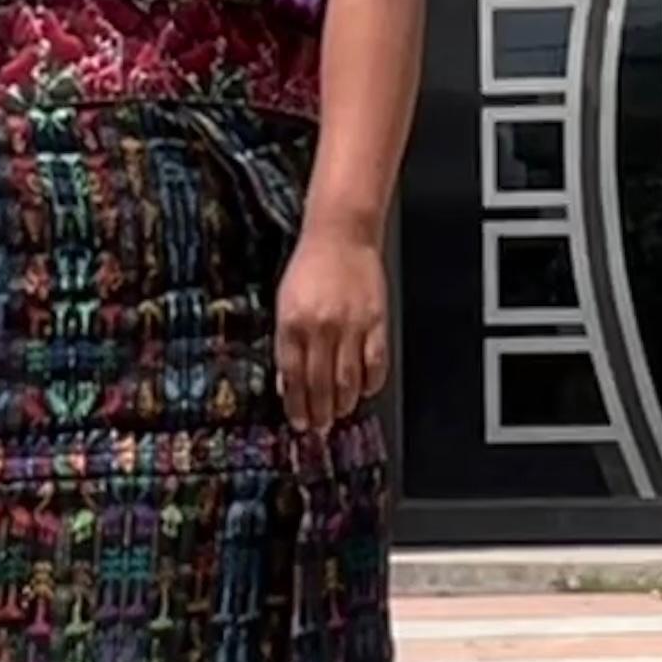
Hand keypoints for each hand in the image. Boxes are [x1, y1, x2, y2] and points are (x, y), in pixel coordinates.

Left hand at [276, 224, 389, 430]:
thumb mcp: (285, 303)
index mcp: (292, 323)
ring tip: (340, 414)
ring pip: (348, 381)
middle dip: (319, 412)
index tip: (298, 422)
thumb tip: (286, 383)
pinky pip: (375, 363)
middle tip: (319, 427)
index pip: (293, 377)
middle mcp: (320, 328)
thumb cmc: (310, 266)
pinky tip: (365, 390)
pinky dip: (371, 383)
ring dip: (343, 404)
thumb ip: (286, 343)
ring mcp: (351, 326)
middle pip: (320, 384)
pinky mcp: (376, 321)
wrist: (341, 234)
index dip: (296, 406)